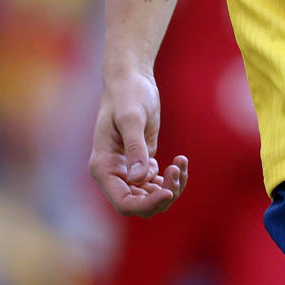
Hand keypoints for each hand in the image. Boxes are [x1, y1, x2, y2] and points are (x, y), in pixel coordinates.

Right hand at [89, 66, 188, 216]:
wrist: (132, 80)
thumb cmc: (127, 95)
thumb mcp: (132, 118)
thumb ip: (135, 148)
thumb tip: (139, 179)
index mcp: (103, 167)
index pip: (124, 203)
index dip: (146, 204)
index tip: (168, 191)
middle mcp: (114, 174)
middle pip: (140, 205)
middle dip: (162, 194)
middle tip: (177, 170)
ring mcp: (128, 171)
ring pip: (152, 196)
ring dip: (171, 186)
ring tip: (180, 162)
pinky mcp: (142, 163)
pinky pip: (159, 184)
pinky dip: (172, 178)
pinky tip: (180, 160)